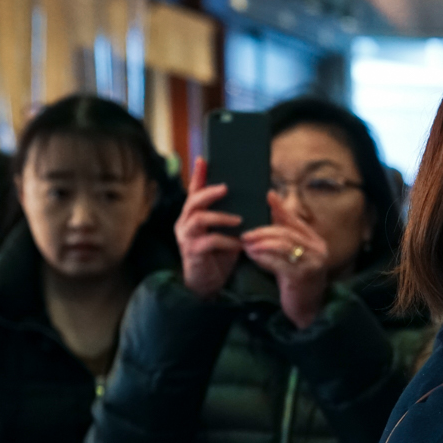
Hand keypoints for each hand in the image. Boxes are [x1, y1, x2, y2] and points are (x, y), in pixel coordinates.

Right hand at [174, 157, 240, 298]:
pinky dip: (226, 241)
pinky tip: (239, 244)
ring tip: (239, 219)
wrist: (210, 284)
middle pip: (193, 201)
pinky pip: (208, 241)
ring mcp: (187, 237)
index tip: (204, 158)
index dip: (198, 175)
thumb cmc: (220, 256)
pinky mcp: (193, 252)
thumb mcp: (228, 232)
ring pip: (198, 218)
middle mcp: (186, 223)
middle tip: (227, 187)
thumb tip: (257, 197)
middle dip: (210, 192)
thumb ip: (234, 216)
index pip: (194, 191)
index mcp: (193, 215)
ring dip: (220, 217)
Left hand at [241, 193, 330, 329]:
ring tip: (245, 243)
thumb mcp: (290, 256)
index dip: (280, 209)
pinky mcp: (303, 276)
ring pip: (283, 245)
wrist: (305, 311)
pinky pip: (279, 262)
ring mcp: (313, 263)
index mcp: (316, 242)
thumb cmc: (295, 282)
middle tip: (244, 232)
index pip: (296, 221)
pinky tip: (252, 256)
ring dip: (261, 243)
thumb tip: (270, 203)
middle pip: (287, 232)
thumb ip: (282, 234)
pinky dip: (264, 257)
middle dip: (263, 231)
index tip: (266, 196)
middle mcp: (318, 251)